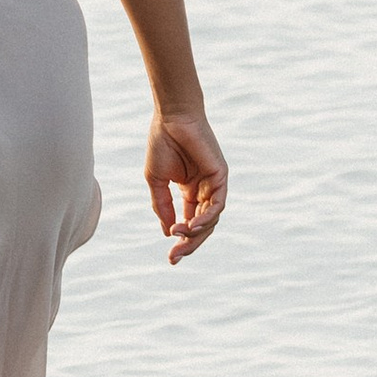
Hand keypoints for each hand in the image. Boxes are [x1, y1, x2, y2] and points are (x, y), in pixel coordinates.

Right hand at [146, 114, 226, 262]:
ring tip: (179, 238)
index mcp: (189, 191)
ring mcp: (214, 184)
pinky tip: (191, 226)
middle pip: (202, 226)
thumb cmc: (162, 143)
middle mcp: (204, 190)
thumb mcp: (156, 181)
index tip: (170, 257)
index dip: (181, 241)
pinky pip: (217, 205)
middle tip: (175, 256)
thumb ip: (163, 206)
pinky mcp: (220, 176)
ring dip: (196, 233)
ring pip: (211, 219)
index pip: (189, 223)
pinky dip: (206, 218)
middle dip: (189, 243)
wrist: (170, 118)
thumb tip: (168, 233)